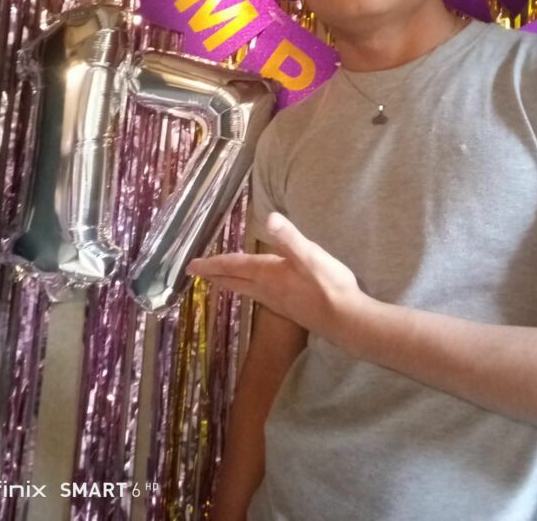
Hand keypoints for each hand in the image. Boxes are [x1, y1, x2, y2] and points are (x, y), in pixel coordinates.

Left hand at [186, 212, 364, 346]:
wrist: (346, 320)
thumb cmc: (328, 285)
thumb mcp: (310, 255)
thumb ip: (289, 237)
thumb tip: (269, 216)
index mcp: (267, 273)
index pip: (232, 266)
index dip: (211, 264)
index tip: (190, 266)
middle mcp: (266, 289)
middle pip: (233, 281)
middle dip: (214, 275)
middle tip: (196, 273)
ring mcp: (277, 302)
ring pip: (244, 290)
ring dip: (228, 283)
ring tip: (218, 280)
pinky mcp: (288, 309)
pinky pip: (258, 296)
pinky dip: (246, 290)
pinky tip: (255, 291)